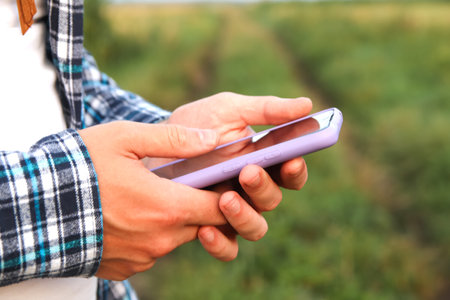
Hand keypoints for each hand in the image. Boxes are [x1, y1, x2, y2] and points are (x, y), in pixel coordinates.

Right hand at [79, 121, 227, 279]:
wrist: (32, 209)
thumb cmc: (78, 169)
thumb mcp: (125, 139)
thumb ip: (174, 139)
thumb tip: (213, 138)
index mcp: (167, 207)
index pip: (221, 207)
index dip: (230, 193)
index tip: (226, 179)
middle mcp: (161, 239)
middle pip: (202, 223)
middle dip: (203, 205)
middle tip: (190, 183)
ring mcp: (144, 256)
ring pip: (178, 237)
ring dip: (175, 218)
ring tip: (155, 195)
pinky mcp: (127, 267)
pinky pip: (154, 249)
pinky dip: (153, 233)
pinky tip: (133, 214)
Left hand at [162, 92, 312, 260]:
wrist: (156, 144)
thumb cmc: (198, 123)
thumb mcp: (229, 109)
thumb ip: (267, 109)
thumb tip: (307, 105)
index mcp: (263, 161)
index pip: (291, 173)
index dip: (296, 170)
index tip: (291, 160)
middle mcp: (251, 190)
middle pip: (273, 200)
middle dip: (263, 188)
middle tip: (247, 172)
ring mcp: (232, 211)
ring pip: (256, 228)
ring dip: (246, 216)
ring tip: (225, 199)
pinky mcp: (209, 227)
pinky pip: (226, 248)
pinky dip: (220, 243)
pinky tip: (205, 229)